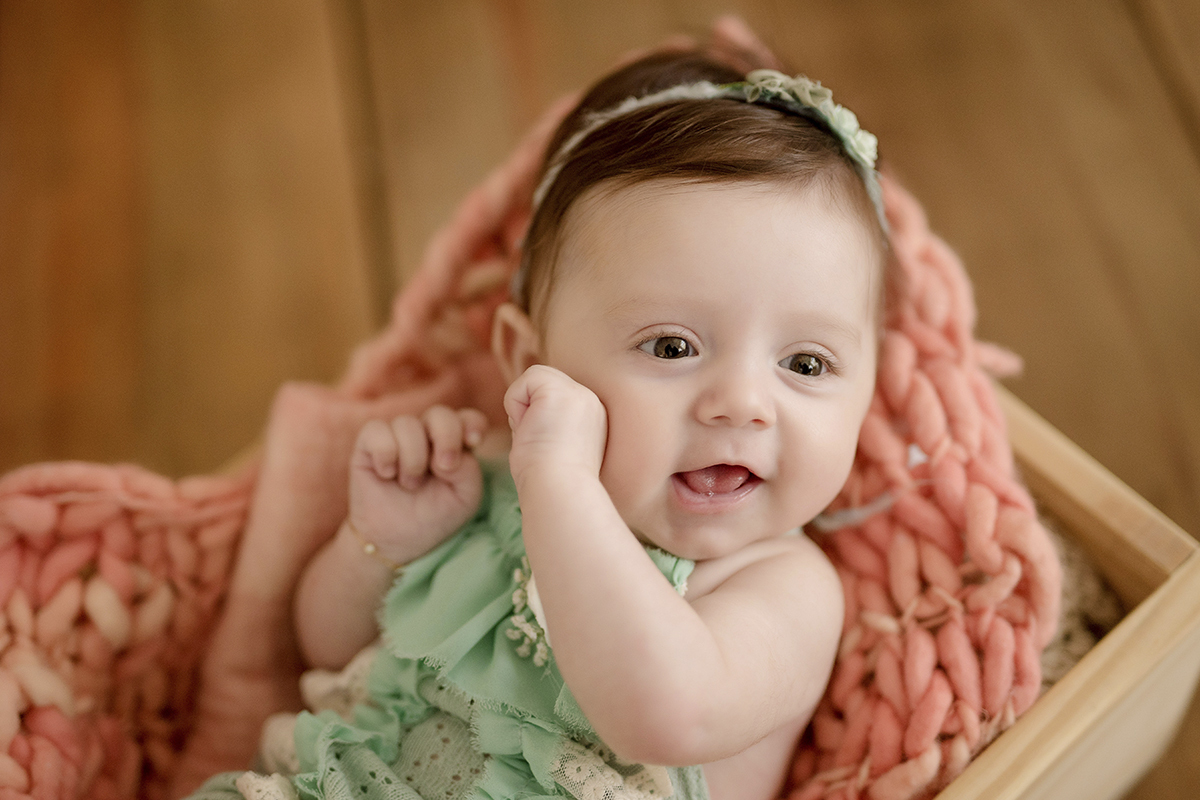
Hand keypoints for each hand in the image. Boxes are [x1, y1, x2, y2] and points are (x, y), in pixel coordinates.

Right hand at [348, 406, 489, 564]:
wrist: (396, 540)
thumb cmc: (433, 516)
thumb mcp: (464, 498)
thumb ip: (468, 470)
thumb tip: (443, 454)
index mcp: (455, 444)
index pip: (468, 418)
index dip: (471, 423)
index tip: (473, 442)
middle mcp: (427, 435)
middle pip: (440, 414)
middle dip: (446, 437)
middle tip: (443, 467)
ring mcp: (398, 436)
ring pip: (407, 423)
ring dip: (412, 459)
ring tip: (410, 484)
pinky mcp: (369, 443)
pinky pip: (376, 430)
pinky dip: (385, 454)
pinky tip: (387, 474)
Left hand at [503, 365, 607, 487]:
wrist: (559, 492)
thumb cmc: (550, 482)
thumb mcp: (555, 447)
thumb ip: (549, 424)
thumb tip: (526, 414)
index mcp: (593, 416)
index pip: (554, 397)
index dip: (538, 418)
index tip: (547, 448)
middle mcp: (591, 400)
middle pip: (545, 383)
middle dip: (531, 409)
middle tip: (538, 441)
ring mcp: (579, 393)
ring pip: (536, 378)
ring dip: (523, 408)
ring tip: (536, 436)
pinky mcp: (560, 390)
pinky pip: (525, 380)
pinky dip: (515, 404)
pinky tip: (530, 429)